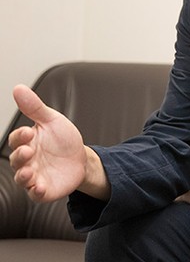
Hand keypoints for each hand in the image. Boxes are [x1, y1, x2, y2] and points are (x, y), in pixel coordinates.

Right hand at [8, 85, 86, 201]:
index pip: (17, 140)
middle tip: (28, 151)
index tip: (28, 132)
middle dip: (20, 156)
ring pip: (22, 179)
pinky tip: (40, 187)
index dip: (20, 137)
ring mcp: (34, 176)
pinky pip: (36, 194)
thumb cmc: (62, 139)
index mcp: (27, 143)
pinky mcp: (43, 190)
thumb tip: (18, 88)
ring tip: (29, 172)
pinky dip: (36, 191)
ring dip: (24, 176)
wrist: (81, 159)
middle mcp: (26, 161)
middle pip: (17, 160)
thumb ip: (34, 108)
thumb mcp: (52, 121)